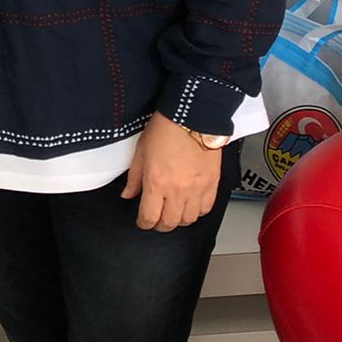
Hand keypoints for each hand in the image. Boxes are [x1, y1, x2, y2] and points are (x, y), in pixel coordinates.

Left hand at [121, 112, 224, 231]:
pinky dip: (197, 212)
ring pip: (189, 219)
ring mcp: (197, 189)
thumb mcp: (141, 151)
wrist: (193, 116)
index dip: (144, 223)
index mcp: (156, 182)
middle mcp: (178, 190)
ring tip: (173, 213)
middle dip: (160, 225)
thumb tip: (128, 194)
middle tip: (156, 221)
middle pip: (170, 223)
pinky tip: (190, 206)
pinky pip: (206, 209)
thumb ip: (134, 177)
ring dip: (179, 220)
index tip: (142, 222)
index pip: (149, 217)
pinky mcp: (212, 184)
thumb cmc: (166, 128)